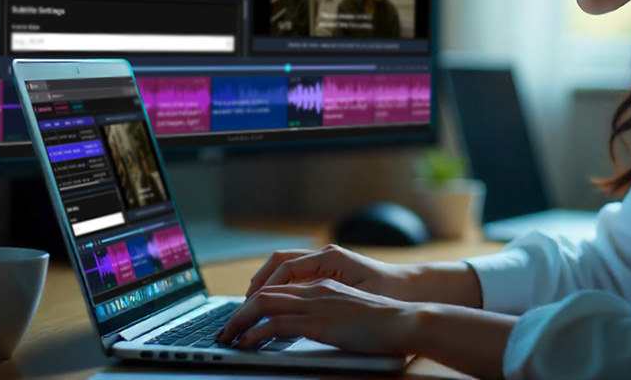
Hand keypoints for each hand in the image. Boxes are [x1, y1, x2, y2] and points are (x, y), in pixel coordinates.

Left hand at [215, 278, 418, 355]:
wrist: (404, 320)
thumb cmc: (385, 323)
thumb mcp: (351, 314)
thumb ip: (330, 315)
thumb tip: (315, 328)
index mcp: (323, 286)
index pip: (280, 288)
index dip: (256, 301)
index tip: (243, 318)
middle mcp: (315, 289)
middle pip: (265, 292)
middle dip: (240, 311)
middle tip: (226, 330)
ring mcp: (315, 304)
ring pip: (264, 304)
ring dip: (240, 321)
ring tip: (227, 337)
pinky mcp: (317, 322)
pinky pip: (276, 324)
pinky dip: (255, 333)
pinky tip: (246, 344)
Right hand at [245, 244, 418, 300]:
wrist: (411, 290)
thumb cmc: (388, 293)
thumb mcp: (353, 298)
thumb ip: (321, 298)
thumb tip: (291, 302)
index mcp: (329, 257)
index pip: (284, 268)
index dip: (263, 287)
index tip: (249, 304)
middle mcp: (326, 255)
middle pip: (279, 262)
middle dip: (259, 282)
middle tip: (244, 304)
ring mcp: (327, 261)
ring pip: (286, 266)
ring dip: (268, 282)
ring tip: (253, 302)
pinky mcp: (330, 271)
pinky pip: (298, 273)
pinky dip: (282, 284)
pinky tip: (277, 300)